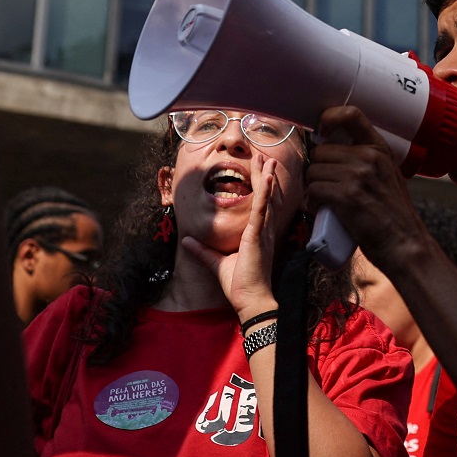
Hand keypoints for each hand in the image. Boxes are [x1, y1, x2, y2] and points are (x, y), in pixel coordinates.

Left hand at [182, 153, 281, 318]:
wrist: (250, 300)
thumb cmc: (239, 285)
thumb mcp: (216, 262)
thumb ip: (202, 250)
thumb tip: (187, 240)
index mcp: (257, 235)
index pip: (260, 205)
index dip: (261, 187)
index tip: (262, 171)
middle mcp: (263, 230)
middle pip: (266, 196)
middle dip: (265, 176)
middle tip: (267, 157)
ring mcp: (262, 231)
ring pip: (267, 197)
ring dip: (267, 177)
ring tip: (269, 159)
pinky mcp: (257, 235)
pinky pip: (262, 208)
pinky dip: (266, 191)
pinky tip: (268, 177)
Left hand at [305, 106, 429, 275]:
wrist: (405, 244)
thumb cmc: (393, 214)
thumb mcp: (388, 175)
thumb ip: (366, 159)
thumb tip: (331, 152)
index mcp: (380, 148)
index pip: (351, 114)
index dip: (329, 117)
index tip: (322, 130)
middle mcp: (370, 156)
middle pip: (321, 151)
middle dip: (318, 170)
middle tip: (327, 187)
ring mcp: (359, 175)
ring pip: (314, 171)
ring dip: (314, 188)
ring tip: (326, 201)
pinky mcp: (347, 196)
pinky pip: (313, 190)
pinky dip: (313, 202)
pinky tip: (324, 211)